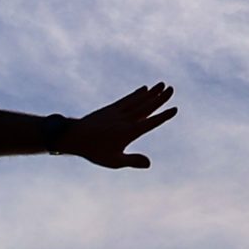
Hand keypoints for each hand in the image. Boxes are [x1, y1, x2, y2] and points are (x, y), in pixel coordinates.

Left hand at [58, 82, 176, 168]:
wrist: (75, 137)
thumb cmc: (94, 152)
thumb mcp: (113, 161)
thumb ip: (132, 161)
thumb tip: (149, 164)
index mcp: (129, 132)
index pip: (150, 122)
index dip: (163, 116)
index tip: (174, 109)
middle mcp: (125, 119)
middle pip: (146, 106)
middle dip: (160, 98)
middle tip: (172, 89)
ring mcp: (118, 112)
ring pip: (138, 100)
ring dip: (151, 92)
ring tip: (162, 84)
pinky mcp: (111, 108)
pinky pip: (127, 99)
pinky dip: (136, 94)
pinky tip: (144, 88)